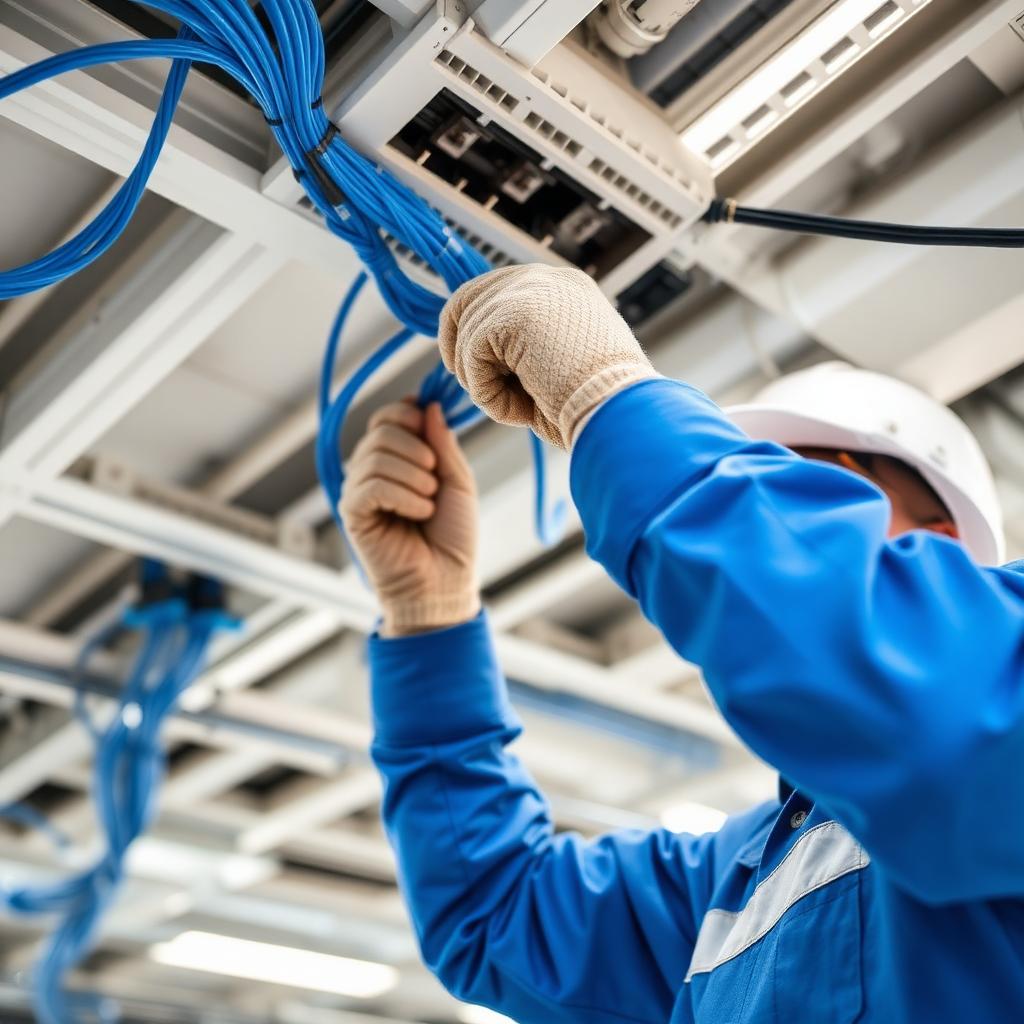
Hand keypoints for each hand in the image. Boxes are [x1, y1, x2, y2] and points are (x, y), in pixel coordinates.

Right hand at [340, 402, 479, 636]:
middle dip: (418, 449)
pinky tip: (419, 512)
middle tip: (435, 480)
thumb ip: (442, 444)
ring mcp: (359, 492)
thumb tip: (427, 404)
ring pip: (376, 455)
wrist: (445, 583)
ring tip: (429, 502)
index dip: (410, 415)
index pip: (388, 416)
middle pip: (382, 429)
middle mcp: (372, 471)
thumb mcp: (458, 482)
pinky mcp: (352, 513)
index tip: (431, 431)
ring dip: (415, 476)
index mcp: (396, 460)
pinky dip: (403, 495)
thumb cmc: (453, 538)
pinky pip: (371, 485)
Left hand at [438, 264, 656, 448]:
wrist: (620, 413)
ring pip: (468, 333)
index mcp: (563, 286)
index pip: (493, 291)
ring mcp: (529, 289)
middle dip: (462, 351)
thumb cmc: (598, 405)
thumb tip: (480, 355)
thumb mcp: (560, 363)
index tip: (469, 370)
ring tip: (521, 408)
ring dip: (483, 383)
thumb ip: (525, 347)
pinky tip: (521, 410)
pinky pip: (471, 356)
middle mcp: (546, 278)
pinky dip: (487, 394)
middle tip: (479, 389)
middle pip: (467, 300)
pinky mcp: (513, 312)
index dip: (471, 332)